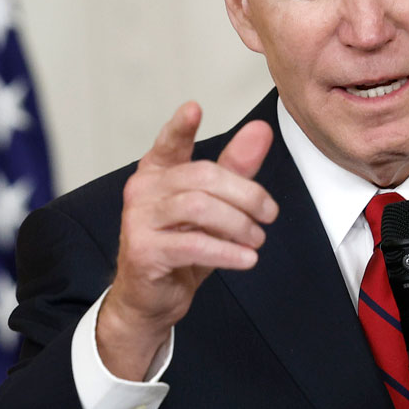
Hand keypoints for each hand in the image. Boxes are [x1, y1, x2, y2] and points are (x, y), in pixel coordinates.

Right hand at [96, 102, 275, 379]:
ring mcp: (138, 220)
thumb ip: (236, 169)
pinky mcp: (144, 251)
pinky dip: (227, 251)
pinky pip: (193, 244)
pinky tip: (246, 258)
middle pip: (202, 176)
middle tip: (269, 214)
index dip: (180, 127)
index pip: (168, 143)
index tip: (194, 108)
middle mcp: (143, 191)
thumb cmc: (181, 248)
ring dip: (239, 224)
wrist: (152, 300)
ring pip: (198, 207)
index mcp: (157, 173)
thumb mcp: (215, 207)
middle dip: (245, 194)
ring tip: (257, 239)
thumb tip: (260, 130)